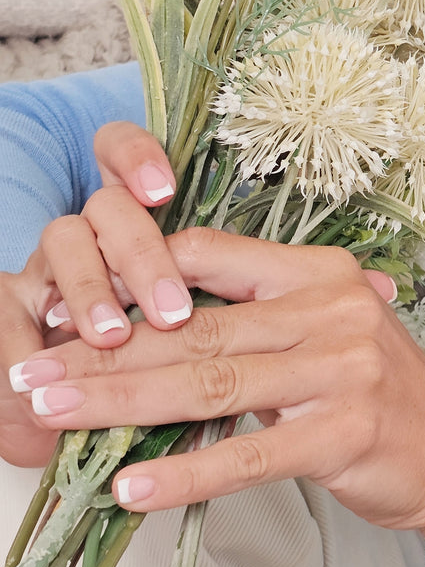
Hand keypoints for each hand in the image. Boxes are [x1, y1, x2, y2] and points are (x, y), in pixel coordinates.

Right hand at [0, 122, 188, 463]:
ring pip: (63, 238)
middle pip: (108, 206)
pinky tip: (42, 364)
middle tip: (172, 311)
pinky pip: (8, 304)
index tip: (165, 190)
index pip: (124, 157)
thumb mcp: (180, 341)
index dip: (138, 159)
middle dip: (141, 252)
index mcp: (134, 226)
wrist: (56, 410)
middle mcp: (88, 233)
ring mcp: (43, 266)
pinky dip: (25, 335)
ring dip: (90, 287)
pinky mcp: (5, 306)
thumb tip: (258, 321)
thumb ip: (205, 319)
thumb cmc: (144, 371)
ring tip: (112, 336)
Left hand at [9, 232, 424, 566]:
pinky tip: (131, 485)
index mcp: (316, 273)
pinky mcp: (342, 433)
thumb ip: (252, 324)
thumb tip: (146, 336)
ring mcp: (340, 369)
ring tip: (54, 413)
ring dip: (120, 403)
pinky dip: (183, 472)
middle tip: (30, 369)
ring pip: (208, 384)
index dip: (131, 279)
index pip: (207, 254)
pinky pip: (245, 453)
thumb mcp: (322, 334)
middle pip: (193, 328)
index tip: (67, 310)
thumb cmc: (378, 396)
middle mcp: (329, 309)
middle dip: (102, 352)